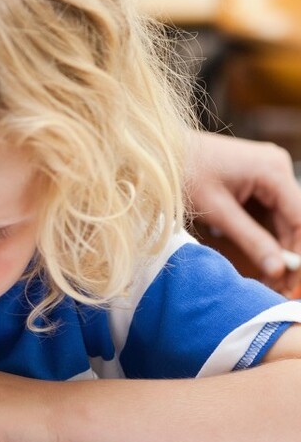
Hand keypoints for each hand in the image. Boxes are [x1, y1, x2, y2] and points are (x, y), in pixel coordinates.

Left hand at [187, 132, 300, 286]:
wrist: (156, 152)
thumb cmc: (184, 174)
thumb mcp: (217, 211)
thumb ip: (250, 239)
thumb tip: (278, 269)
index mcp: (273, 170)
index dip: (299, 253)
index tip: (291, 282)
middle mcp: (277, 167)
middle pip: (294, 220)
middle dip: (287, 255)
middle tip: (278, 289)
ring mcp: (268, 173)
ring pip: (282, 220)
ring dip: (277, 249)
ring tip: (268, 281)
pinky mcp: (256, 180)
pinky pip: (267, 213)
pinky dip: (264, 236)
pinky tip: (260, 260)